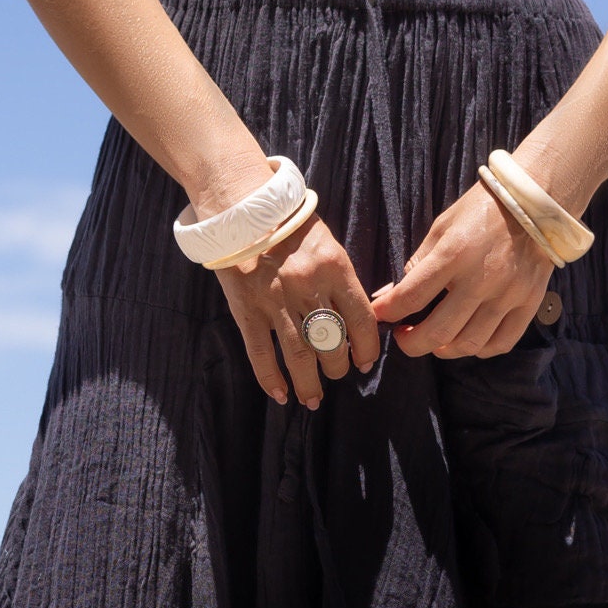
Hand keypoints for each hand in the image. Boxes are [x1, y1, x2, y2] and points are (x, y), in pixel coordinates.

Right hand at [213, 216, 380, 408]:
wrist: (241, 208)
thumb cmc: (289, 227)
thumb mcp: (326, 245)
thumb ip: (341, 281)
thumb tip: (358, 320)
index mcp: (334, 266)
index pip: (360, 318)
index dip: (366, 348)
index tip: (364, 362)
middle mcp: (307, 286)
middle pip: (331, 341)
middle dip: (337, 366)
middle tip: (336, 374)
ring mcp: (275, 300)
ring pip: (300, 355)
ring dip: (309, 383)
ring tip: (313, 398)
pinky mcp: (247, 310)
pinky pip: (262, 353)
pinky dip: (271, 379)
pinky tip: (281, 395)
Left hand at [369, 183, 553, 359]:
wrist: (536, 201)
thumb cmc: (481, 212)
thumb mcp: (442, 226)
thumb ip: (418, 263)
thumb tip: (391, 296)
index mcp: (455, 253)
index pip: (412, 296)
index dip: (388, 312)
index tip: (380, 315)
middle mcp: (481, 278)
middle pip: (438, 332)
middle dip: (412, 343)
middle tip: (404, 337)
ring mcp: (508, 294)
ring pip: (468, 344)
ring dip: (443, 350)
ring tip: (434, 341)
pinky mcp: (529, 302)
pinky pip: (501, 343)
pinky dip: (479, 350)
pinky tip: (467, 340)